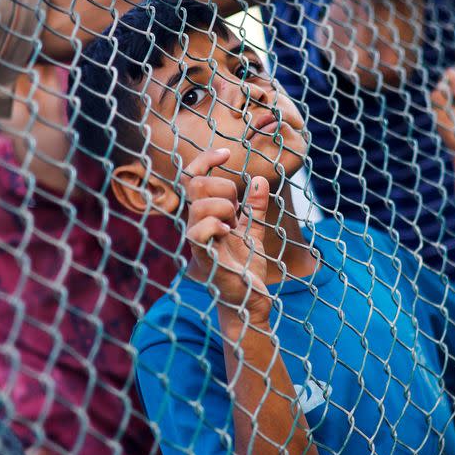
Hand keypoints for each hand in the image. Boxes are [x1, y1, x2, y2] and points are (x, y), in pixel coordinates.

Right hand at [182, 148, 271, 326]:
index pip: (194, 176)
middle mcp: (197, 224)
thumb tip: (260, 181)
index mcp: (206, 214)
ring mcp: (198, 241)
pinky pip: (197, 234)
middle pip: (195, 184)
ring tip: (234, 223)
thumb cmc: (246, 268)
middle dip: (223, 186)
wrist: (250, 301)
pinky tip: (230, 232)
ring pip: (197, 206)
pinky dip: (215, 226)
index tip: (226, 153)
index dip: (206, 158)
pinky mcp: (204, 258)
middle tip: (238, 206)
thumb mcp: (254, 231)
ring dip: (223, 207)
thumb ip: (255, 207)